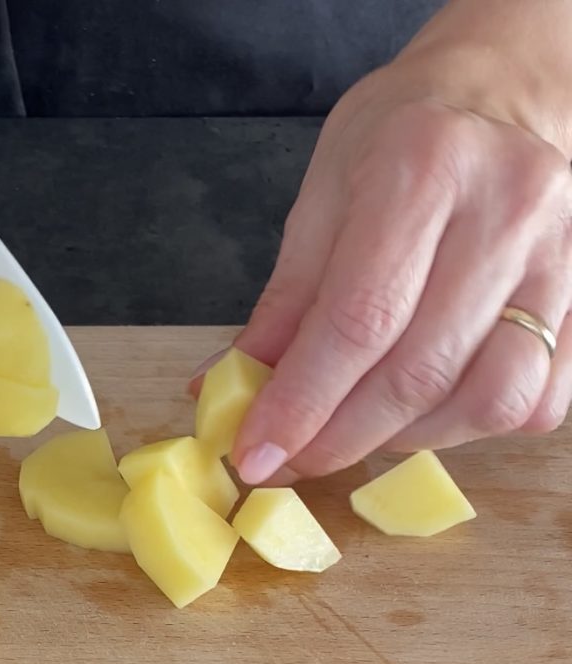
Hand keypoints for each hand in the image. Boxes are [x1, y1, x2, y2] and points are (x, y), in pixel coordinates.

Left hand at [193, 50, 571, 485]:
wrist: (506, 96)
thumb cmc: (402, 140)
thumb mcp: (321, 197)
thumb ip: (284, 301)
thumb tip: (232, 389)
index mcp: (422, 171)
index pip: (357, 322)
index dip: (300, 405)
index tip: (256, 455)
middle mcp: (507, 213)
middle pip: (418, 373)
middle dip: (339, 439)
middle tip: (290, 460)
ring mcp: (563, 259)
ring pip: (489, 400)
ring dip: (406, 440)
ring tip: (357, 428)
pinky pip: (539, 401)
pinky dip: (470, 426)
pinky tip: (424, 409)